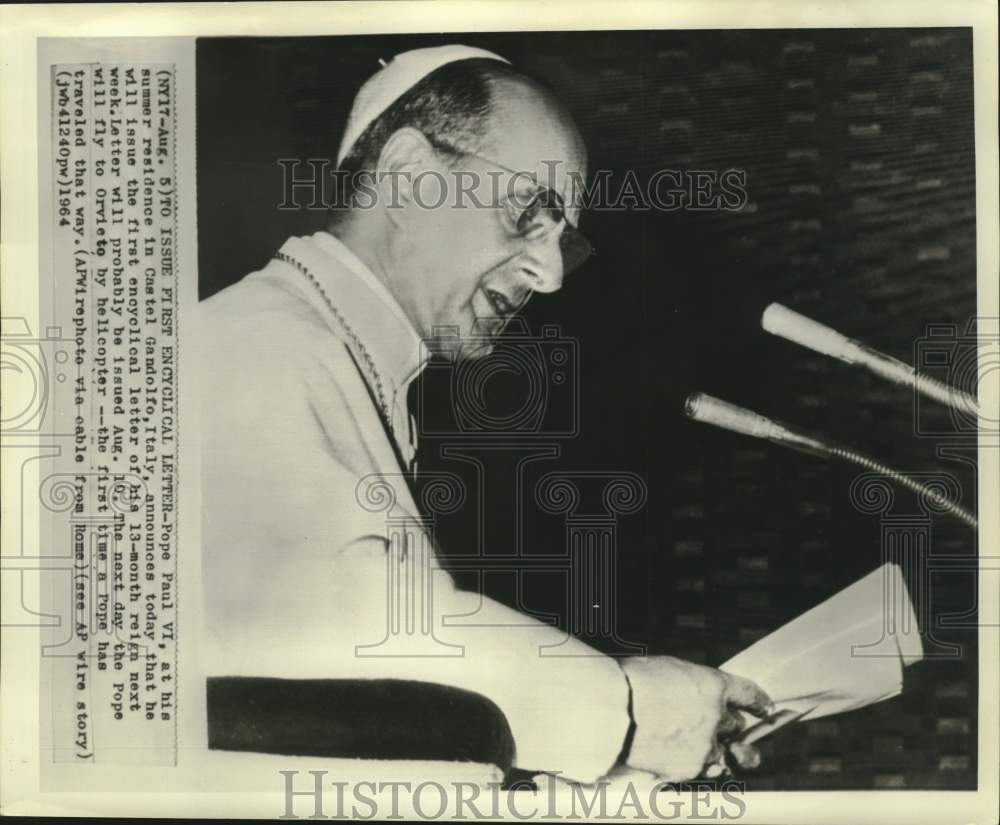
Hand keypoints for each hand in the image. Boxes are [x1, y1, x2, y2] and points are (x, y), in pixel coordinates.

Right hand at [619, 656, 772, 780]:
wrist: (613, 712)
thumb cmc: (631, 683)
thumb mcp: (666, 670)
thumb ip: (688, 685)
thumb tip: (692, 696)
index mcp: (712, 685)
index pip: (748, 694)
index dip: (759, 701)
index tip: (766, 708)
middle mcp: (716, 717)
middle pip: (737, 726)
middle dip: (732, 727)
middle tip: (733, 731)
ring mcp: (704, 746)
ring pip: (728, 755)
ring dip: (727, 754)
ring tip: (727, 758)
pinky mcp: (689, 769)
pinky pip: (701, 770)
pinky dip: (696, 765)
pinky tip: (688, 762)